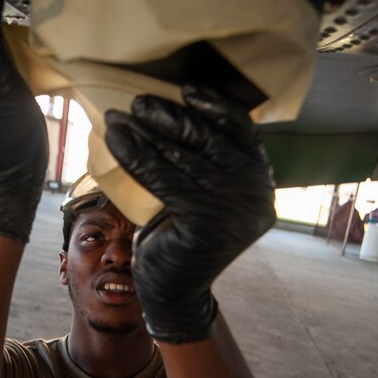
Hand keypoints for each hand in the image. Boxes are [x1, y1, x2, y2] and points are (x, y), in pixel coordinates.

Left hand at [104, 84, 275, 342]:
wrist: (173, 290)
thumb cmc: (181, 233)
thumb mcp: (201, 190)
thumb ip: (203, 157)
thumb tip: (174, 105)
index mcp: (261, 181)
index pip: (242, 130)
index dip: (215, 104)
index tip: (185, 87)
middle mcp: (256, 194)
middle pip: (210, 138)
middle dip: (171, 115)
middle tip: (138, 101)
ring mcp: (235, 209)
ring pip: (183, 156)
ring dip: (146, 131)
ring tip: (118, 116)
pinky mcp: (206, 222)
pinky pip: (164, 177)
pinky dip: (136, 155)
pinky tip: (116, 140)